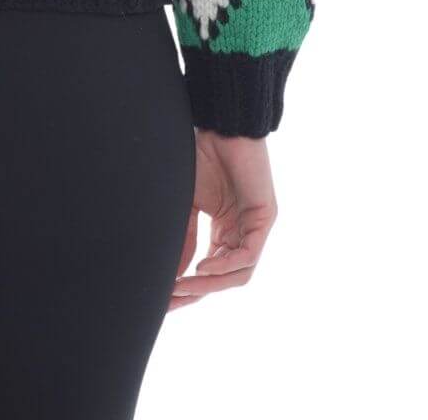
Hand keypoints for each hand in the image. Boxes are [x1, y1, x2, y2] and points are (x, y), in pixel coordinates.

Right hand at [168, 130, 276, 309]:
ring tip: (183, 287)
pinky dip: (226, 265)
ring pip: (238, 273)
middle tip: (169, 303)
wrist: (220, 125)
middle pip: (224, 278)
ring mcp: (255, 227)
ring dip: (210, 284)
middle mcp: (242, 233)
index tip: (163, 301)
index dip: (188, 288)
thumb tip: (170, 274)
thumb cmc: (201, 156)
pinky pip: (248, 254)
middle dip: (196, 293)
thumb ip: (184, 238)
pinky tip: (203, 268)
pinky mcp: (265, 218)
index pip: (210, 271)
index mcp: (224, 231)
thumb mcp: (187, 204)